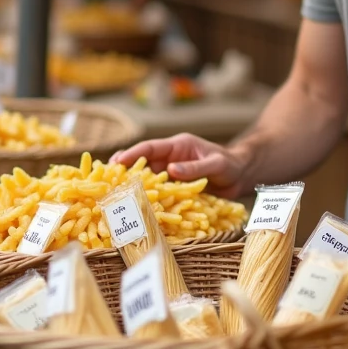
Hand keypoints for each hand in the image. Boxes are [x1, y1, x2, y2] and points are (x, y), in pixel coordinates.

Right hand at [111, 133, 246, 198]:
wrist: (241, 175)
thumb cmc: (230, 164)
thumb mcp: (216, 163)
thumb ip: (194, 167)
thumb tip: (171, 170)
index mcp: (178, 145)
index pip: (150, 148)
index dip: (132, 154)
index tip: (116, 162)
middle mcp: (171, 157)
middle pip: (143, 161)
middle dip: (125, 168)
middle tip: (106, 179)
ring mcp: (172, 171)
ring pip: (147, 176)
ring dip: (132, 183)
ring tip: (114, 192)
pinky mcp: (175, 185)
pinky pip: (157, 189)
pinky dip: (146, 194)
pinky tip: (135, 203)